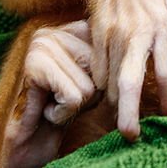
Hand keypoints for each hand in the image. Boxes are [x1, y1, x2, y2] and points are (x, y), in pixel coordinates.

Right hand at [0, 21, 97, 167]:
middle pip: (102, 70)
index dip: (103, 81)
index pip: (111, 50)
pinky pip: (73, 98)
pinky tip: (46, 110)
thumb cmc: (65, 107)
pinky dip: (63, 114)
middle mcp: (51, 31)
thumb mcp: (94, 79)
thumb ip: (110, 61)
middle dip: (89, 93)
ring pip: (89, 87)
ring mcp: (40, 47)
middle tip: (61, 97)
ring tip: (53, 103)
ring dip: (75, 106)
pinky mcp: (34, 67)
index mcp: (70, 28)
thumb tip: (137, 51)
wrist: (29, 139)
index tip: (77, 86)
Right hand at [82, 0, 166, 139]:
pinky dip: (102, 84)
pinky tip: (105, 96)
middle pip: (129, 82)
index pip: (163, 70)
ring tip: (120, 121)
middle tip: (129, 135)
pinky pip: (98, 67)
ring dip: (115, 103)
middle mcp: (134, 36)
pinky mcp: (96, 36)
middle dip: (127, 113)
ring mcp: (112, 37)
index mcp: (157, 28)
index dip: (166, 94)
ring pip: (110, 79)